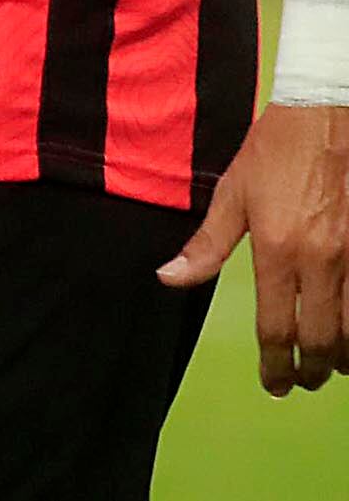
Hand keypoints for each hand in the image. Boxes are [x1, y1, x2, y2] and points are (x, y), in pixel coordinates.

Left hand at [160, 100, 348, 393]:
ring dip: (341, 356)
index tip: (272, 383)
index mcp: (277, 250)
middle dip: (310, 371)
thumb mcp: (232, 194)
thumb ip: (205, 246)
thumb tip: (169, 279)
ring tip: (327, 365)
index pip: (277, 327)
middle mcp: (321, 260)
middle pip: (322, 340)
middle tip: (298, 382)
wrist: (326, 117)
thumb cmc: (274, 152)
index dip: (274, 365)